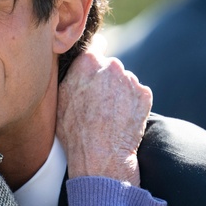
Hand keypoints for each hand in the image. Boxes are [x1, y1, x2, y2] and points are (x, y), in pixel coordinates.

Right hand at [58, 49, 151, 185]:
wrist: (101, 156)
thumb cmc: (75, 131)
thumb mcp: (60, 99)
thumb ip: (71, 75)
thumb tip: (77, 65)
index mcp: (87, 61)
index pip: (94, 49)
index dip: (94, 63)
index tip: (94, 75)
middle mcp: (110, 65)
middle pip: (111, 67)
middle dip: (108, 80)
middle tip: (100, 103)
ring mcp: (130, 79)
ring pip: (125, 81)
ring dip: (121, 93)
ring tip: (111, 116)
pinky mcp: (144, 94)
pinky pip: (138, 95)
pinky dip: (134, 105)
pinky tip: (123, 120)